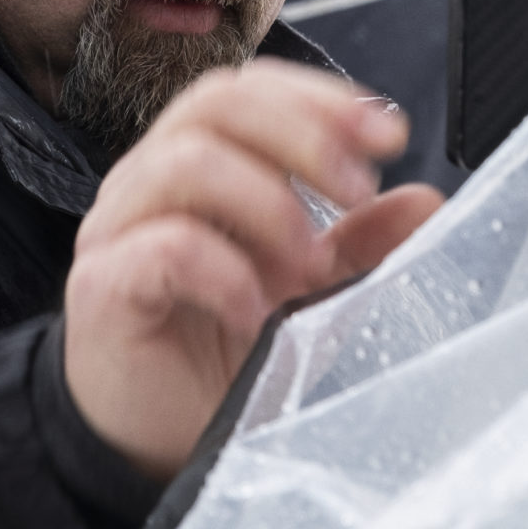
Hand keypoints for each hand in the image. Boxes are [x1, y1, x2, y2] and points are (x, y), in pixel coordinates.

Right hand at [63, 59, 443, 479]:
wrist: (157, 439)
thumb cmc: (220, 350)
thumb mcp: (309, 289)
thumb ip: (360, 242)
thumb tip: (426, 200)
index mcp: (198, 161)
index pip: (250, 89)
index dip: (320, 99)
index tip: (387, 134)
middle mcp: (150, 179)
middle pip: (217, 103)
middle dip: (304, 136)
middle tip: (357, 191)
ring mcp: (117, 227)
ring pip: (187, 162)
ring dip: (268, 204)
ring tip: (309, 266)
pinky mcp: (101, 286)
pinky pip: (163, 248)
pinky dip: (226, 274)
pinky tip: (255, 314)